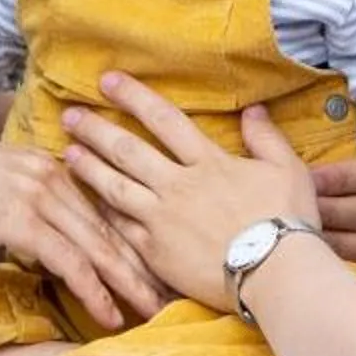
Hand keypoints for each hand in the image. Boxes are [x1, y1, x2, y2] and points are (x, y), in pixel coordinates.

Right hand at [0, 133, 169, 326]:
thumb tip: (32, 244)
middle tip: (173, 289)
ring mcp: (38, 195)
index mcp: (45, 163)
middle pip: (112, 224)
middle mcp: (51, 174)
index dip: (132, 235)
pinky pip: (70, 261)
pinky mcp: (20, 219)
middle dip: (146, 261)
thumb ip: (18, 209)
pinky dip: (95, 291)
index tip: (155, 262)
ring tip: (155, 309)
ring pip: (100, 245)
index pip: (102, 204)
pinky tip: (111, 313)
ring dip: (131, 283)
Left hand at [60, 74, 319, 311]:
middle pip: (127, 150)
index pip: (164, 120)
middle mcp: (179, 185)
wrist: (277, 274)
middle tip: (70, 115)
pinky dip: (102, 212)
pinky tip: (86, 203)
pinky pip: (120, 228)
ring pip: (115, 187)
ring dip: (89, 167)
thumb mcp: (288, 169)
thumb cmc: (288, 222)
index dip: (134, 97)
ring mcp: (162, 220)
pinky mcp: (156, 253)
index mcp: (208, 162)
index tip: (108, 81)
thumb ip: (266, 138)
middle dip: (96, 129)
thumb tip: (254, 110)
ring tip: (67, 153)